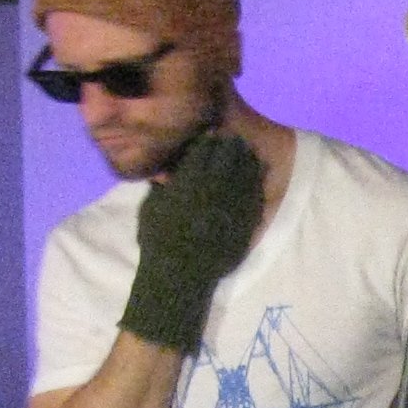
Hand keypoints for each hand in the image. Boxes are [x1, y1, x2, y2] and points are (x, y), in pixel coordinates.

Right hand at [117, 131, 264, 350]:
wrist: (180, 274)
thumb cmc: (159, 241)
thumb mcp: (153, 208)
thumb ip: (163, 187)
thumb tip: (167, 172)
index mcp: (189, 181)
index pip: (203, 150)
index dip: (208, 140)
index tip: (211, 133)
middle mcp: (214, 188)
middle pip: (228, 157)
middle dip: (230, 146)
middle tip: (232, 140)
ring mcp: (233, 203)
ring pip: (245, 173)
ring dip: (245, 162)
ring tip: (246, 155)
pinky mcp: (246, 221)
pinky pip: (254, 196)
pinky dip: (254, 186)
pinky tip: (253, 181)